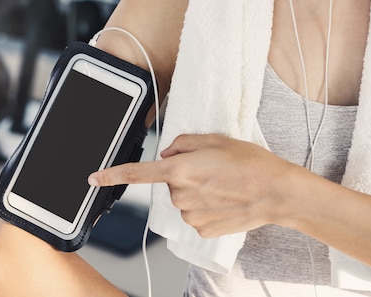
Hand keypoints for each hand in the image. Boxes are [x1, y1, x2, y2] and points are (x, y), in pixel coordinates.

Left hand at [88, 133, 299, 237]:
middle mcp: (181, 195)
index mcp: (181, 170)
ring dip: (196, 191)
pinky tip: (225, 200)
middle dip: (183, 174)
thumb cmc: (251, 163)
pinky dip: (206, 207)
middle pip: (169, 183)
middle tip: (211, 169)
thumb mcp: (216, 140)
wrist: (276, 192)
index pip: (138, 174)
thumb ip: (184, 144)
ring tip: (223, 184)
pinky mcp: (202, 229)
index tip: (94, 178)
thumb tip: (169, 154)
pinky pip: (195, 214)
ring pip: (183, 199)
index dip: (113, 175)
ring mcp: (191, 215)